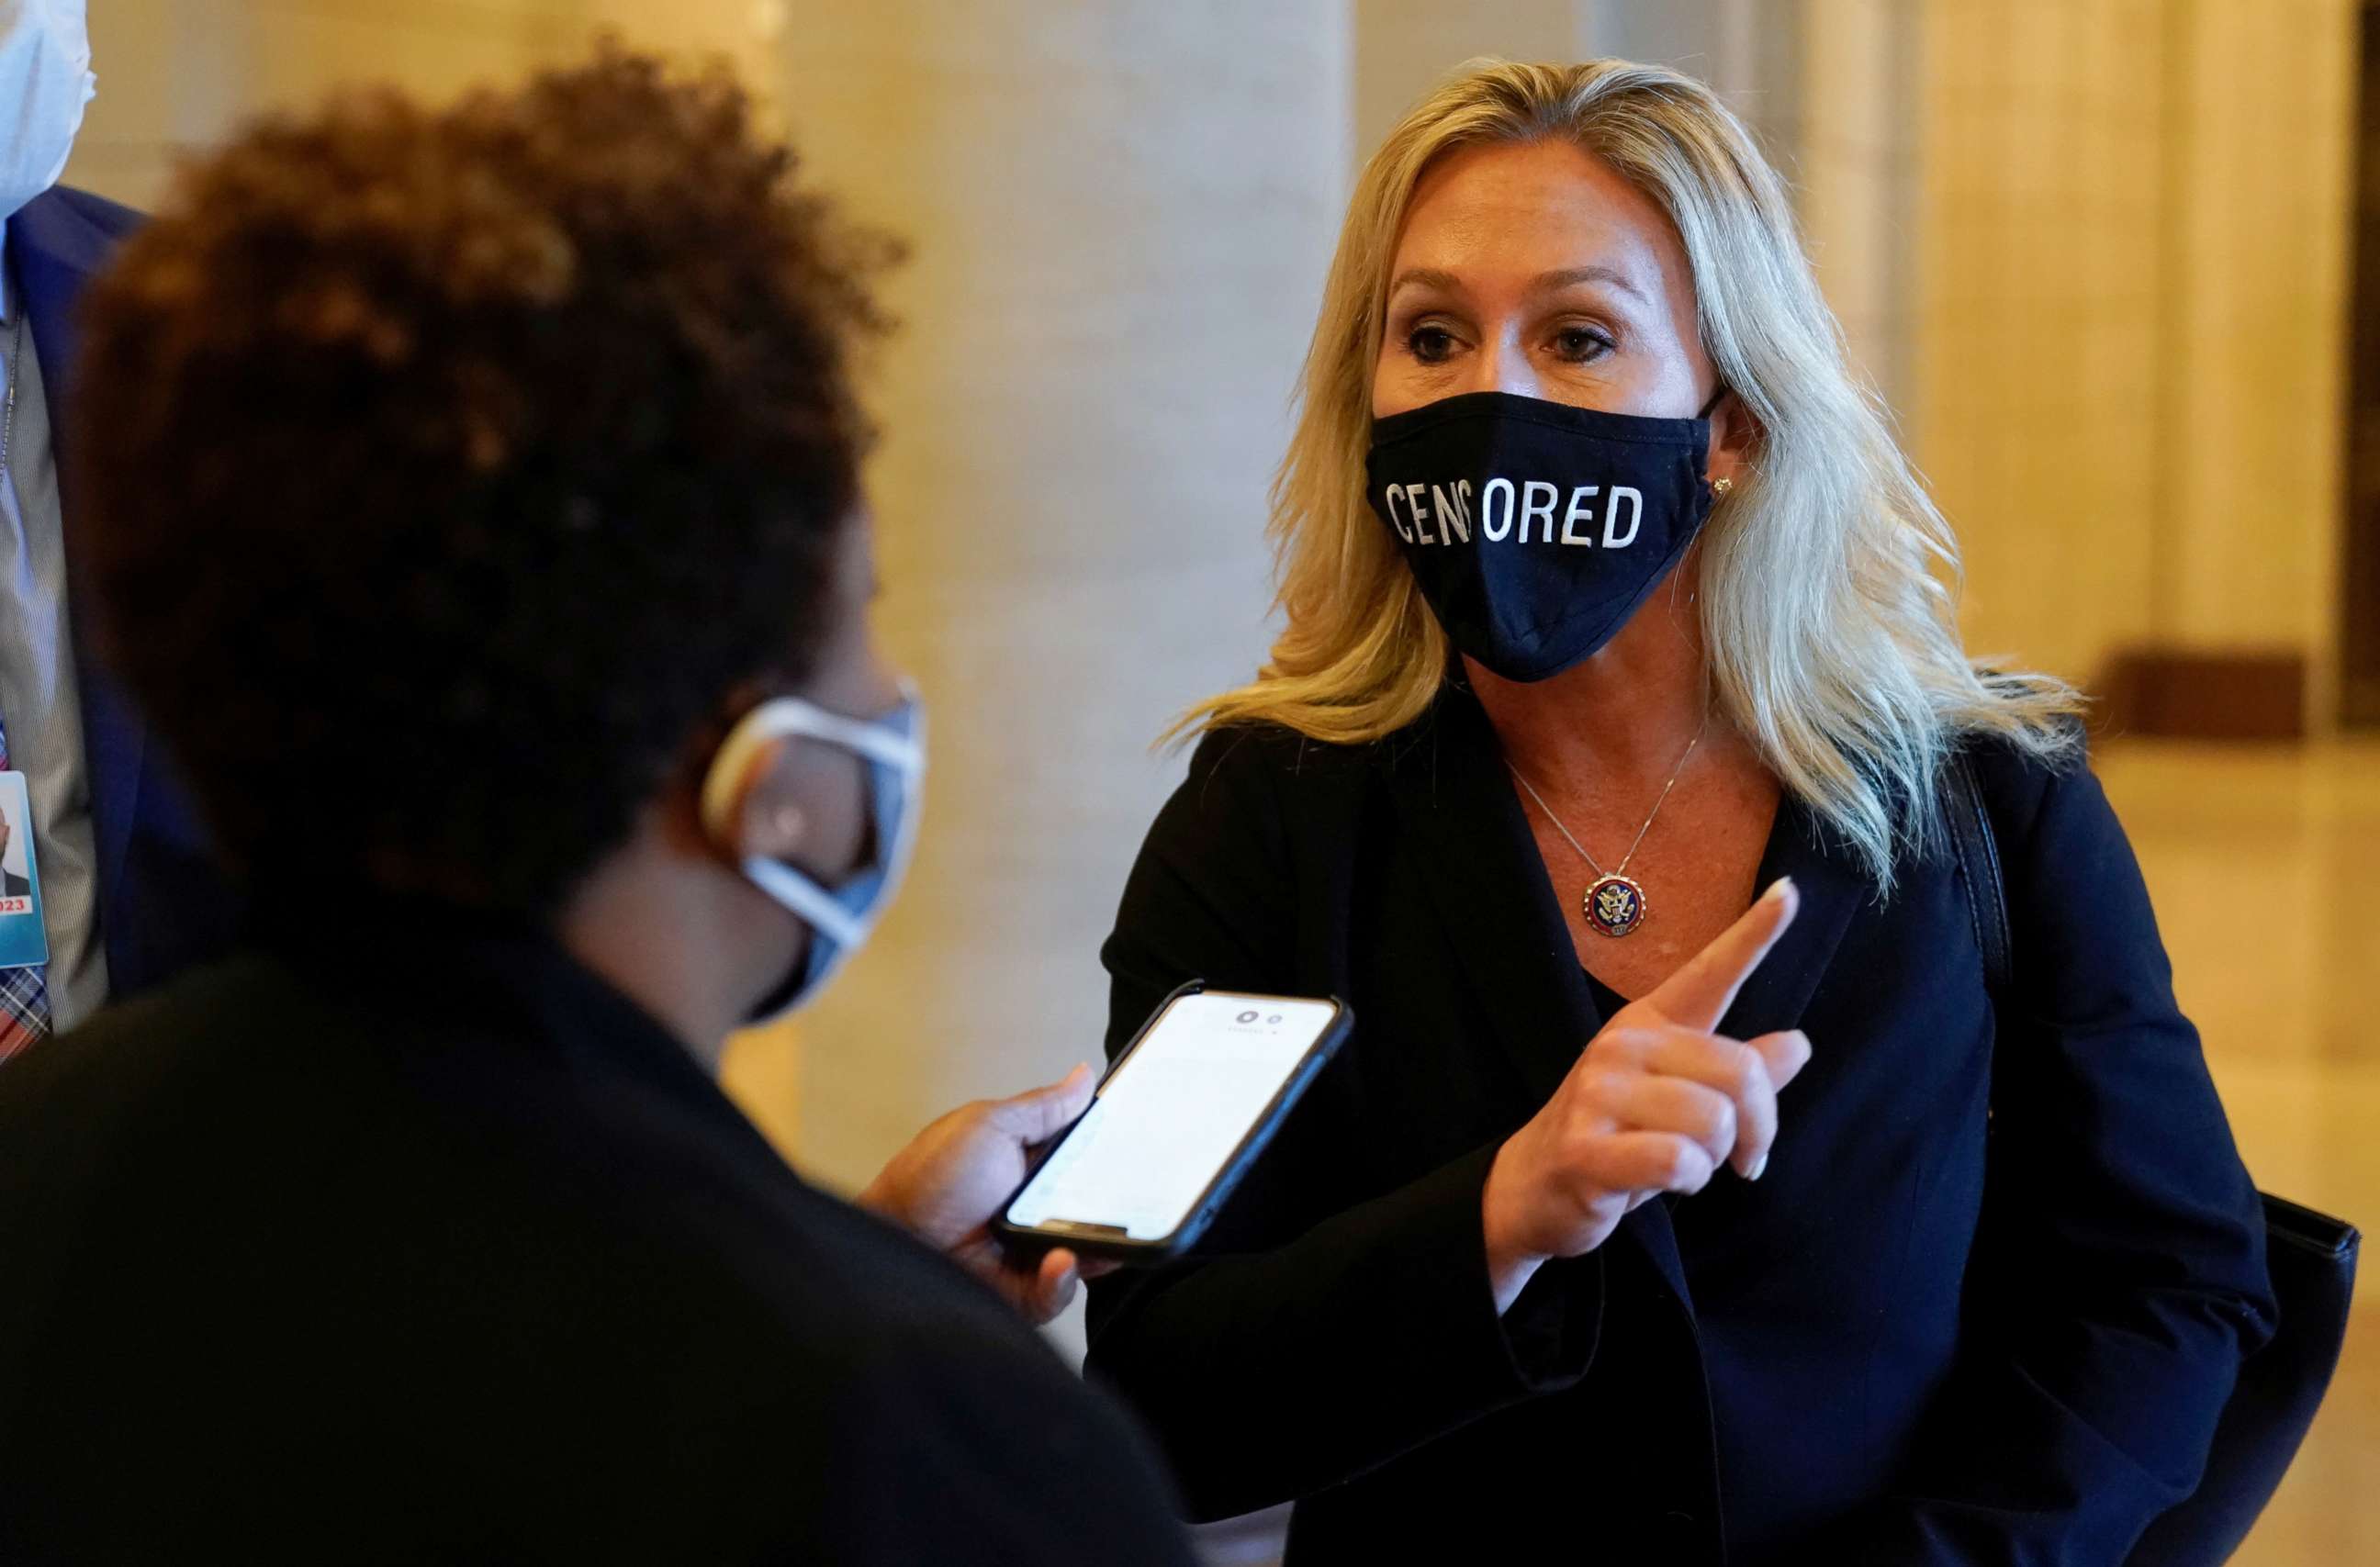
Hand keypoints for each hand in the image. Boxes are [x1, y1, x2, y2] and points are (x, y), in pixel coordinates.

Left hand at [859, 1063, 1119, 1324]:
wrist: (893, 1241)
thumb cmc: (928, 1179)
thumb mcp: (990, 1126)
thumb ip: (1043, 1108)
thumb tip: (1083, 1077)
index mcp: (1031, 1165)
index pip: (1090, 1161)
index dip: (1115, 1158)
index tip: (1139, 1150)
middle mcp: (1036, 1209)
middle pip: (1098, 1209)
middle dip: (1116, 1207)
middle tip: (1126, 1199)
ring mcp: (1031, 1252)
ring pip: (1086, 1253)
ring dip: (1094, 1246)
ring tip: (1081, 1235)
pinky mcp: (1021, 1293)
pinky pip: (1057, 1291)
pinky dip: (1061, 1280)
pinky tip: (1057, 1261)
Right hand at [1481, 877, 1812, 1311]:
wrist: (1532, 1188)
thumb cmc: (1616, 1138)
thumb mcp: (1680, 1101)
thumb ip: (1738, 1073)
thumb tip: (1799, 1043)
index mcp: (1649, 1023)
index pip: (1710, 973)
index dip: (1754, 934)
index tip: (1791, 891)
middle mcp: (1622, 1044)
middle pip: (1740, 1072)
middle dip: (1756, 1128)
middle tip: (1740, 1159)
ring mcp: (1598, 1094)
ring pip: (1714, 1121)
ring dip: (1714, 1160)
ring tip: (1685, 1166)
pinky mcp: (1586, 1148)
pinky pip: (1678, 1161)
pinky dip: (1688, 1181)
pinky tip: (1664, 1184)